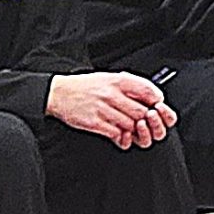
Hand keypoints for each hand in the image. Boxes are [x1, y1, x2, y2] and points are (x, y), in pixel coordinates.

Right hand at [46, 71, 173, 147]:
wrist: (58, 93)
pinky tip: (116, 132)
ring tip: (127, 127)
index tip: (155, 107)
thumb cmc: (84, 86)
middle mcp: (111, 94)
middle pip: (142, 112)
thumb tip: (152, 97)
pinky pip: (116, 133)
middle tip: (142, 121)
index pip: (149, 91)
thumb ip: (129, 85)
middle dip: (144, 119)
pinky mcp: (94, 122)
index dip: (156, 102)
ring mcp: (102, 108)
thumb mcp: (107, 78)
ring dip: (132, 129)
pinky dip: (120, 135)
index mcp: (117, 80)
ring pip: (131, 124)